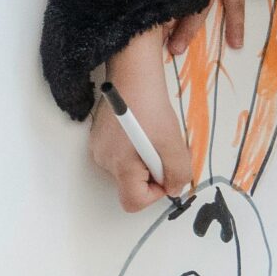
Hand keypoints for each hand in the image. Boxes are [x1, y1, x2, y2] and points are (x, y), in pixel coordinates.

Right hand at [88, 21, 196, 210]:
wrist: (133, 74)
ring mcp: (98, 149)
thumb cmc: (151, 106)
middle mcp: (103, 161)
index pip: (133, 201)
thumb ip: (177, 173)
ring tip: (152, 136)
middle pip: (130, 186)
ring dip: (144, 161)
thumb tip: (173, 188)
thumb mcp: (173, 143)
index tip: (166, 173)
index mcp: (119, 165)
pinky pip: (120, 157)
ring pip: (127, 171)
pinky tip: (142, 130)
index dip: (154, 195)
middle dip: (151, 173)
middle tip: (162, 149)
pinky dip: (135, 150)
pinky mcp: (99, 138)